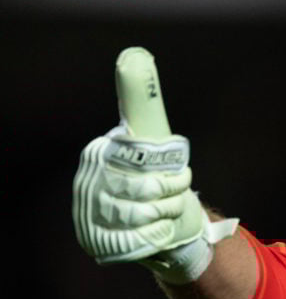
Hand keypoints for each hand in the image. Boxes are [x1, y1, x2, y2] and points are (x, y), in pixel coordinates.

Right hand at [72, 47, 233, 282]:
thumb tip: (134, 57)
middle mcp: (89, 183)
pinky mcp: (98, 242)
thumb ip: (143, 99)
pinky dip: (157, 236)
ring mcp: (91, 214)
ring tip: (168, 212)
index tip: (182, 176)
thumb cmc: (158, 172)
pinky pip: (137, 241)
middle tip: (177, 195)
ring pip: (142, 217)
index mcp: (101, 154)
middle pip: (144, 192)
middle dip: (171, 195)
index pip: (142, 166)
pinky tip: (159, 230)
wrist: (160, 220)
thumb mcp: (152, 134)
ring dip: (166, 215)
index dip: (170, 175)